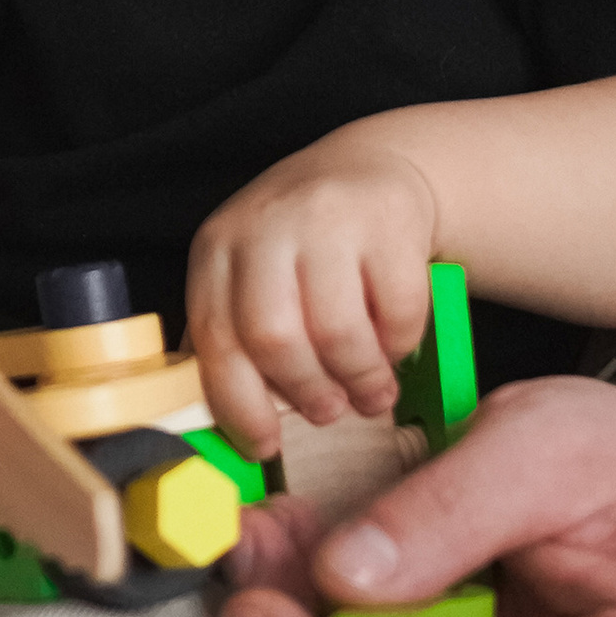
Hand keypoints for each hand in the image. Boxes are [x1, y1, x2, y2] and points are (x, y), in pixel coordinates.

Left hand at [187, 134, 439, 452]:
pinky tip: (394, 344)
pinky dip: (400, 345)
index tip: (264, 446)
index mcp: (217, 248)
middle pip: (273, 337)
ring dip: (359, 379)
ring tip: (371, 393)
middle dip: (305, 392)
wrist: (367, 170)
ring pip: (337, 331)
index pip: (215, 338)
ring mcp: (329, 219)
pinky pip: (397, 311)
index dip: (239, 404)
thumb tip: (218, 422)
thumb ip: (232, 336)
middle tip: (328, 412)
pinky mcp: (389, 221)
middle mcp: (266, 226)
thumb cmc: (299, 245)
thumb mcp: (247, 274)